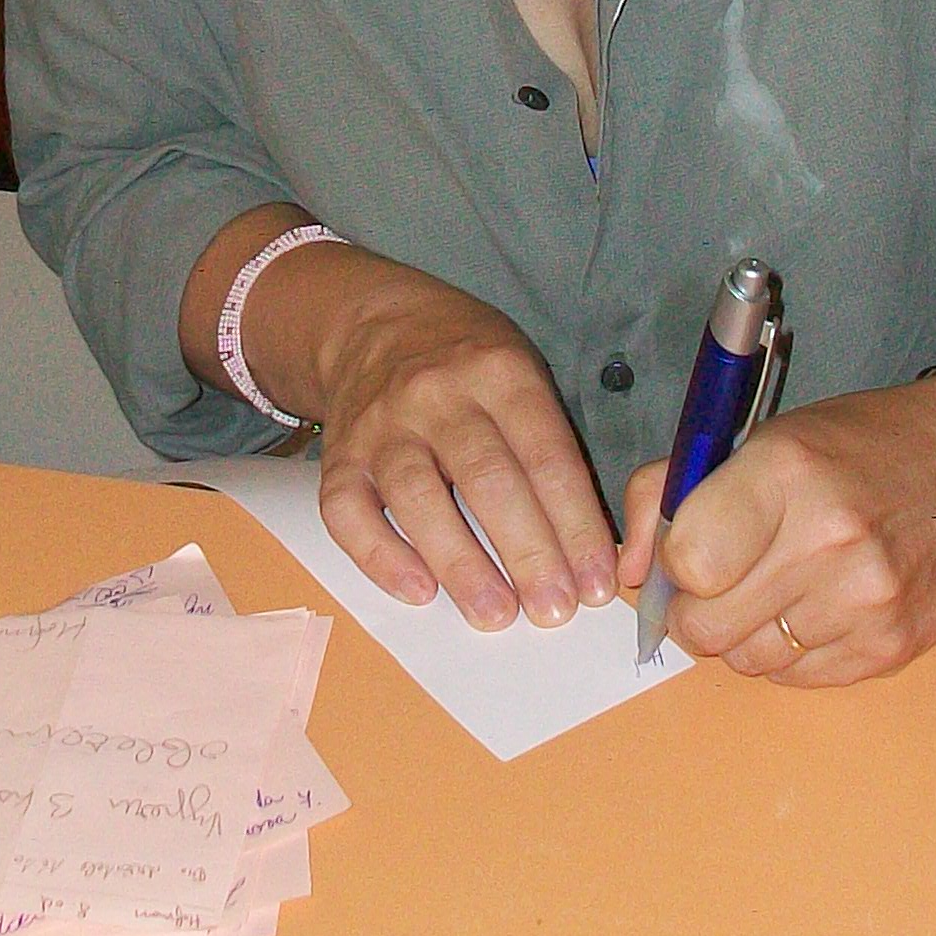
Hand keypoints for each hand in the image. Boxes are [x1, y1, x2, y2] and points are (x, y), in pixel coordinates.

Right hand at [310, 260, 617, 631]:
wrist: (373, 321)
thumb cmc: (466, 362)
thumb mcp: (521, 371)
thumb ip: (549, 446)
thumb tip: (585, 545)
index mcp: (499, 372)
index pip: (546, 456)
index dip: (576, 525)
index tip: (596, 583)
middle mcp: (436, 395)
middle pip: (486, 479)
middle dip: (528, 552)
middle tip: (554, 609)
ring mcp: (381, 426)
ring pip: (418, 497)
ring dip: (460, 563)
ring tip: (495, 613)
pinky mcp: (339, 457)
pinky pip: (348, 512)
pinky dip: (381, 556)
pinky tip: (419, 592)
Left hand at [615, 375, 935, 681]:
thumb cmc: (859, 446)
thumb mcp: (761, 437)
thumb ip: (670, 493)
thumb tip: (625, 574)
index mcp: (785, 473)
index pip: (687, 561)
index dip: (678, 563)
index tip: (697, 550)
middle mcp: (828, 541)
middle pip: (706, 628)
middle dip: (700, 610)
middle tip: (727, 580)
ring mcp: (865, 602)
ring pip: (748, 662)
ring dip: (748, 633)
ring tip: (784, 585)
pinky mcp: (891, 647)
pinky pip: (799, 679)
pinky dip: (794, 652)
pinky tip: (821, 606)